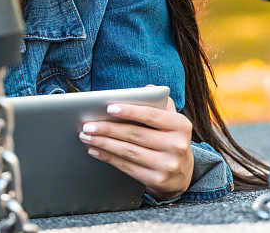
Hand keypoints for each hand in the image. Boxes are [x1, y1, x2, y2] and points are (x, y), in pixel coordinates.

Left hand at [78, 96, 193, 200]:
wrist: (183, 174)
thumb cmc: (169, 139)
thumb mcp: (171, 121)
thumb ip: (159, 103)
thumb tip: (147, 88)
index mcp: (181, 126)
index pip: (152, 115)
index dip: (130, 111)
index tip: (109, 108)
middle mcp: (177, 146)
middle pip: (135, 134)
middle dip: (108, 128)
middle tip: (87, 125)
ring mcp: (168, 165)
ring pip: (128, 151)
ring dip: (103, 143)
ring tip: (86, 136)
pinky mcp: (157, 180)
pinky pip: (127, 167)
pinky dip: (108, 157)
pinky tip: (95, 150)